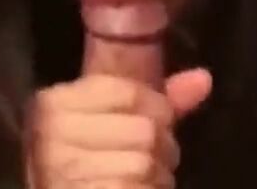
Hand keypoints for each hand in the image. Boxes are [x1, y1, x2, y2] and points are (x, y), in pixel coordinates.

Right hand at [27, 69, 211, 187]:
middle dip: (163, 148)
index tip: (158, 123)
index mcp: (55, 102)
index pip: (130, 92)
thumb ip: (153, 101)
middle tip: (153, 160)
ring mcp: (64, 169)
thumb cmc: (84, 163)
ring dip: (158, 177)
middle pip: (144, 129)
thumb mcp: (106, 123)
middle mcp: (53, 132)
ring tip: (143, 180)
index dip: (158, 108)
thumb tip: (203, 78)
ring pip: (144, 164)